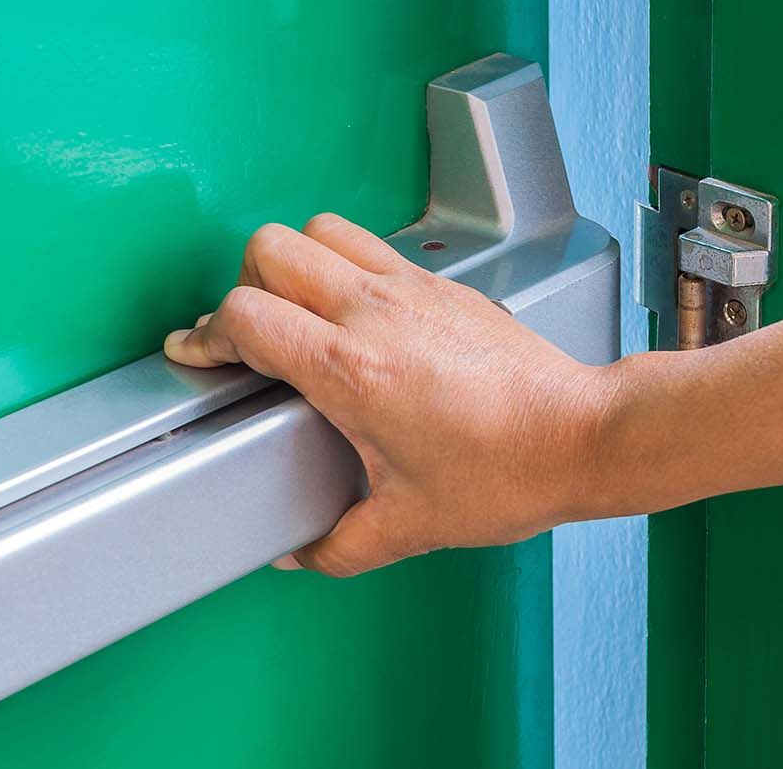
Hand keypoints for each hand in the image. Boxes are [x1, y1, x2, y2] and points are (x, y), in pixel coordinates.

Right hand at [164, 214, 614, 576]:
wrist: (583, 436)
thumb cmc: (509, 471)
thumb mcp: (410, 525)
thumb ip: (339, 544)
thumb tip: (302, 553)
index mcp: (351, 369)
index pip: (246, 316)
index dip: (206, 336)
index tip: (199, 354)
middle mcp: (376, 313)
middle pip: (270, 250)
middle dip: (242, 288)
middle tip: (250, 334)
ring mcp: (413, 289)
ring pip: (321, 230)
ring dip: (294, 262)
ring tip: (298, 309)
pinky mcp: (445, 283)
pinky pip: (372, 245)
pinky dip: (345, 263)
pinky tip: (357, 310)